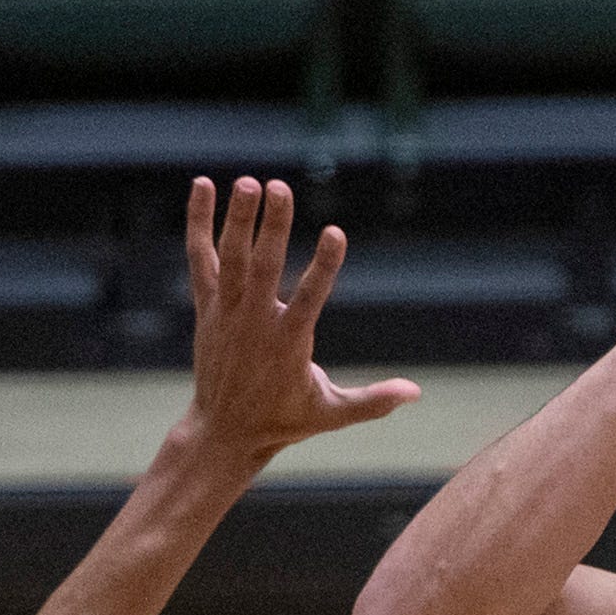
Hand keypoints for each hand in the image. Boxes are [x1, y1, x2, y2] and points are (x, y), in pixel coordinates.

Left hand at [177, 176, 416, 471]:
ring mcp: (226, 313)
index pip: (309, 299)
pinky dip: (199, 223)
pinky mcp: (207, 307)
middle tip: (279, 188)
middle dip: (271, 228)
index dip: (324, 266)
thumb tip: (415, 392)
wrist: (223, 433)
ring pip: (231, 258)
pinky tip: (203, 185)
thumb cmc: (282, 421)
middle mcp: (254, 323)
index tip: (336, 233)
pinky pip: (201, 258)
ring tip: (249, 181)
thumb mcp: (330, 414)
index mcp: (288, 344)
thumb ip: (372, 401)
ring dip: (238, 219)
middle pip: (263, 268)